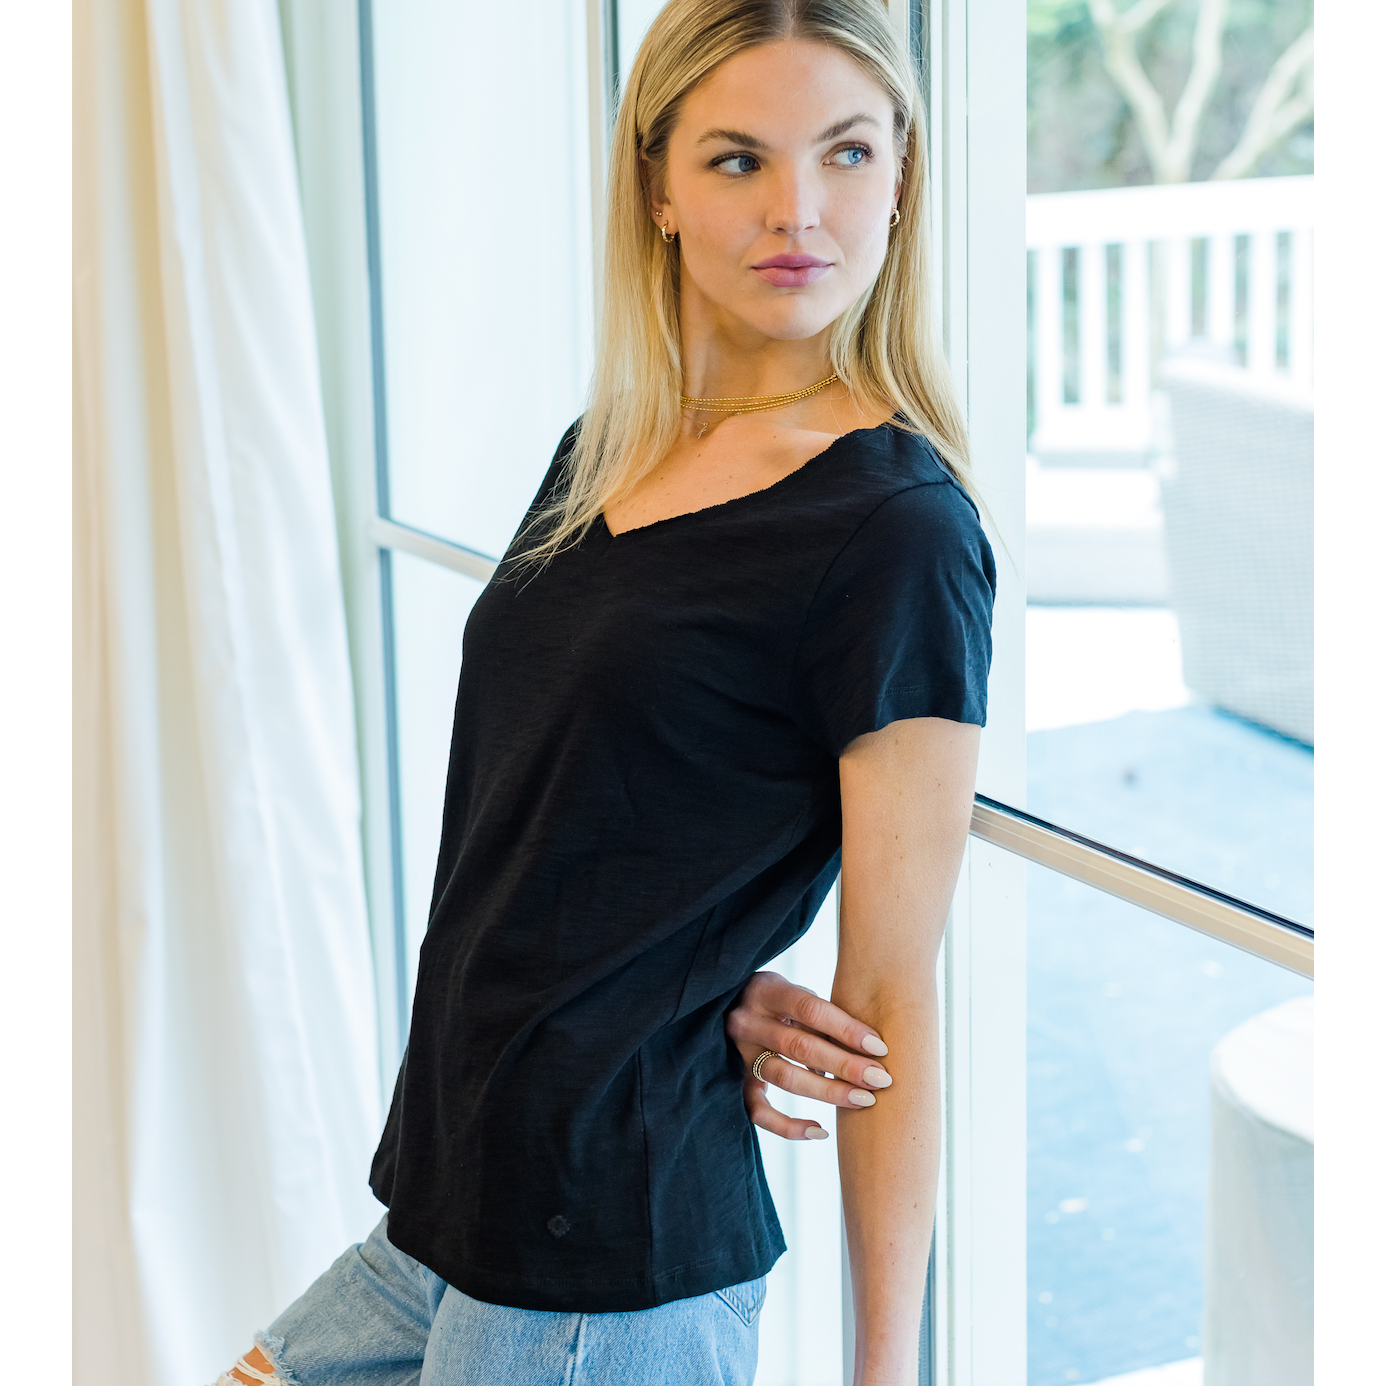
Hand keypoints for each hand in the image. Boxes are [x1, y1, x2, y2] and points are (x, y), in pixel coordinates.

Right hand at [726, 971, 893, 1140]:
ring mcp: (738, 1053)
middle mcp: (748, 1021)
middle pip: (800, 1047)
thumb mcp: (796, 992)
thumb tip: (867, 1050)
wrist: (729, 1005)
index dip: (847, 1030)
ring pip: (785, 1078)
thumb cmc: (779, 999)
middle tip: (880, 1079)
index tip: (879, 1047)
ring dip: (828, 1092)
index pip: (811, 1010)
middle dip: (845, 1065)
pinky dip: (788, 1127)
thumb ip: (822, 1018)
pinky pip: (759, 1111)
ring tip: (863, 1099)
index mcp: (766, 990)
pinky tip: (821, 1131)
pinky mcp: (734, 1081)